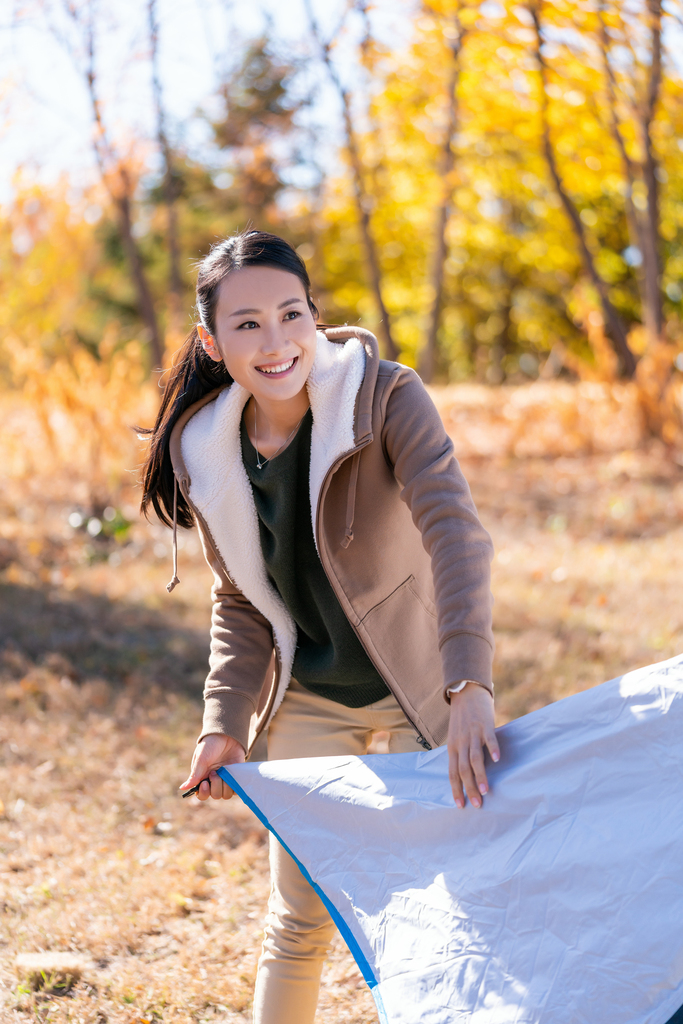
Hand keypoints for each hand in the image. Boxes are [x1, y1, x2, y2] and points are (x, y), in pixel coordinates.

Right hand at [179, 733, 245, 800]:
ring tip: (224, 772)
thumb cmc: (210, 745)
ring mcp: (226, 779)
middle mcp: (214, 781)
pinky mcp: (236, 776)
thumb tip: (182, 788)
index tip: (205, 783)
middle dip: (215, 786)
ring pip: (226, 795)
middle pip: (215, 795)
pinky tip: (232, 775)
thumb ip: (194, 775)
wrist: (226, 735)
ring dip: (225, 786)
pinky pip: (237, 789)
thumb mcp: (201, 759)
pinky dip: (235, 785)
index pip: (202, 795)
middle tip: (215, 772)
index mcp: (203, 778)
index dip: (204, 793)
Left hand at [447, 683, 499, 808]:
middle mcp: (460, 742)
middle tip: (477, 804)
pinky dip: (493, 750)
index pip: (452, 773)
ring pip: (474, 758)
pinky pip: (489, 739)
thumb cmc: (462, 719)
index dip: (456, 789)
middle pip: (462, 770)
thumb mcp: (455, 737)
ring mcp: (472, 734)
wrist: (466, 693)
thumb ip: (459, 754)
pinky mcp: (485, 725)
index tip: (461, 806)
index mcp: (452, 747)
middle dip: (469, 789)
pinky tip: (498, 760)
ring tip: (485, 791)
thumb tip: (463, 776)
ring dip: (480, 775)